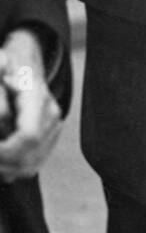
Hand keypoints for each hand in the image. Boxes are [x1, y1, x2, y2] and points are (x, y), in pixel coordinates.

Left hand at [0, 32, 62, 183]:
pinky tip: (1, 163)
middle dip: (4, 164)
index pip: (29, 136)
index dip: (6, 151)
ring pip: (31, 165)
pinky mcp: (50, 135)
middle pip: (29, 156)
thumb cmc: (7, 67)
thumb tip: (5, 105)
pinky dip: (14, 169)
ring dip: (6, 170)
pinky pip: (33, 164)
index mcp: (38, 97)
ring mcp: (53, 126)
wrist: (25, 62)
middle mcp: (50, 113)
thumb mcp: (0, 69)